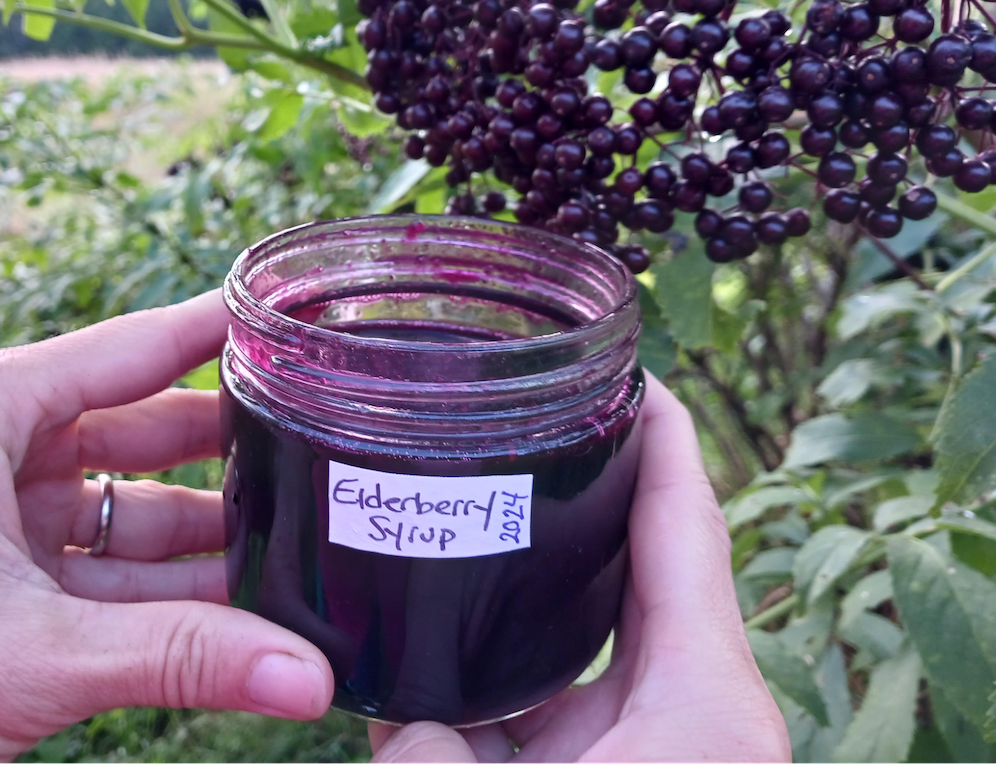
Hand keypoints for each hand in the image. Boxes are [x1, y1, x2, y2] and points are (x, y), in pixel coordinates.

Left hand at [0, 291, 331, 762]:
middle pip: (148, 428)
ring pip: (135, 507)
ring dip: (212, 537)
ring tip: (307, 543)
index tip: (301, 317)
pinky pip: (111, 568)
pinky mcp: (4, 573)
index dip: (223, 331)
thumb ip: (179, 660)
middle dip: (236, 450)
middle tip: (334, 447)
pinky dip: (171, 590)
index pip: (136, 349)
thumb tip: (302, 675)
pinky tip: (243, 608)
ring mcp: (1, 511)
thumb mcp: (27, 658)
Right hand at [368, 376, 789, 763]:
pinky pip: (555, 693)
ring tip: (475, 505)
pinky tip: (435, 651)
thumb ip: (426, 753)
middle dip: (593, 481)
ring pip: (590, 624)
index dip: (665, 432)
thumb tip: (386, 703)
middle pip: (642, 556)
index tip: (627, 363)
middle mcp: (689, 709)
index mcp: (703, 703)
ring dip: (535, 571)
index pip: (688, 525)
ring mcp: (656, 741)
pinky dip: (499, 667)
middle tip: (537, 413)